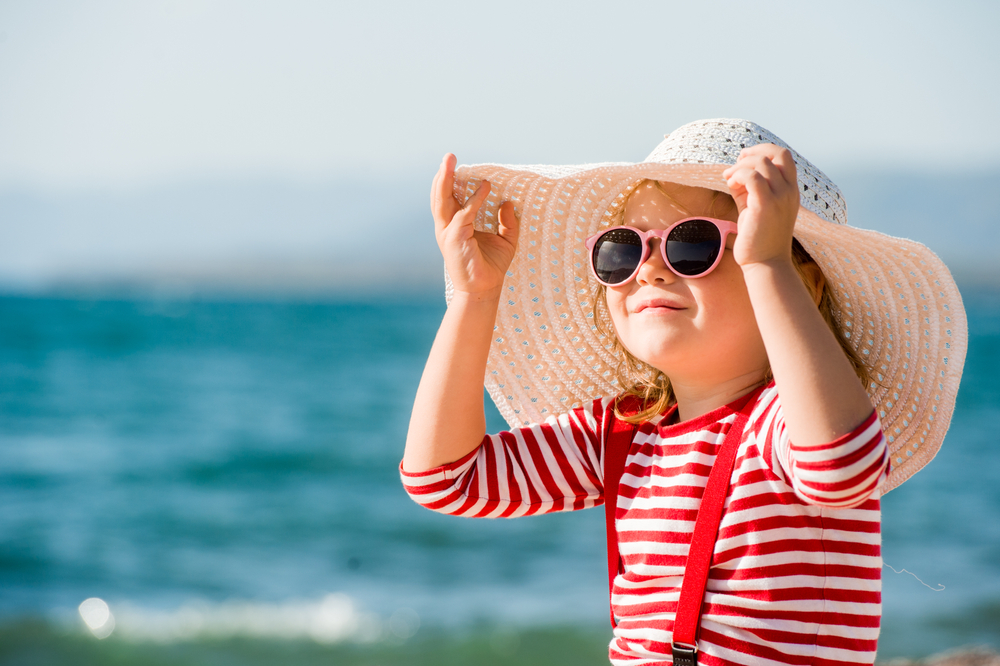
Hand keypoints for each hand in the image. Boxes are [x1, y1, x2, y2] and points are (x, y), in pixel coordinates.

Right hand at [432, 154, 519, 297]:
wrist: (485, 289)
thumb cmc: (491, 266)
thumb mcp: (505, 240)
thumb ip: (507, 222)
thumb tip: (508, 202)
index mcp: (455, 225)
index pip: (449, 198)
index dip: (451, 181)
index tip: (458, 164)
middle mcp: (447, 227)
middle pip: (440, 196)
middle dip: (444, 175)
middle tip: (449, 156)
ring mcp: (448, 233)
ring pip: (443, 201)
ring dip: (446, 180)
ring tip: (450, 163)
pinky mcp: (455, 239)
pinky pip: (465, 214)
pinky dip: (475, 199)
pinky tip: (485, 187)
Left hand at [722, 144, 799, 268]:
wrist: (765, 264)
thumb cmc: (759, 238)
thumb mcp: (756, 207)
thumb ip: (750, 189)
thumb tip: (734, 173)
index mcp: (791, 190)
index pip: (784, 156)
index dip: (763, 150)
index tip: (744, 159)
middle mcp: (789, 191)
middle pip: (775, 154)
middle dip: (751, 154)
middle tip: (734, 168)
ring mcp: (780, 198)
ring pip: (761, 164)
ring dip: (740, 167)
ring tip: (729, 179)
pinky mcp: (765, 205)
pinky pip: (752, 177)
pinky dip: (738, 175)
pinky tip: (730, 185)